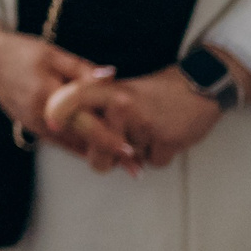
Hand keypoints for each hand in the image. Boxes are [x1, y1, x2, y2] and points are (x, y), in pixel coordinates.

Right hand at [0, 17, 119, 151]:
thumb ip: (82, 69)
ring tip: (125, 163)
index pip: (83, 122)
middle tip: (136, 168)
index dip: (108, 138)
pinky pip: (63, 142)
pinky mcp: (33, 128)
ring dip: (97, 154)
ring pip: (73, 146)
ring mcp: (36, 126)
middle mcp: (41, 117)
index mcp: (46, 96)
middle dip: (109, 154)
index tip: (130, 151)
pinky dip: (82, 147)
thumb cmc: (19, 51)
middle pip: (82, 141)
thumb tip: (113, 77)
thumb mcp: (52, 53)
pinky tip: (99, 150)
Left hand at [44, 66, 226, 171]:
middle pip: (97, 148)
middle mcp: (125, 106)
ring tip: (147, 130)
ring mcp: (146, 125)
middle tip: (117, 146)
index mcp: (110, 91)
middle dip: (102, 156)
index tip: (51, 124)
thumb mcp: (121, 90)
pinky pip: (152, 162)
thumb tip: (70, 130)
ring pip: (126, 160)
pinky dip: (156, 155)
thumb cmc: (153, 93)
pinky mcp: (167, 141)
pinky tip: (164, 135)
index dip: (60, 111)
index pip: (76, 97)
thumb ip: (97, 108)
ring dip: (135, 152)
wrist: (198, 88)